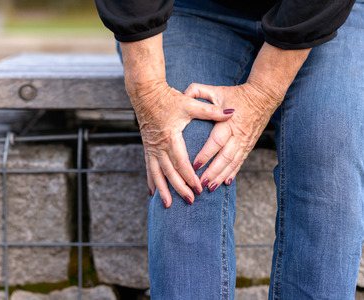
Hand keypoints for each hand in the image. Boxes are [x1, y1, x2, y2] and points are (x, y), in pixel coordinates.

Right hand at [131, 81, 233, 207]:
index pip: (181, 162)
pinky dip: (151, 181)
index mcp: (170, 137)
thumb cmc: (169, 99)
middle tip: (191, 201)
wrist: (146, 94)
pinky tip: (152, 193)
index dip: (190, 177)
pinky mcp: (147, 148)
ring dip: (163, 190)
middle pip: (169, 172)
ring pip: (156, 174)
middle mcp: (159, 146)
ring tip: (167, 205)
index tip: (199, 188)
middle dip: (180, 188)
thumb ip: (210, 111)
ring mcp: (151, 148)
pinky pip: (149, 168)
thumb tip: (231, 113)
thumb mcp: (190, 104)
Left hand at [184, 82, 280, 190]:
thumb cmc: (235, 94)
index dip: (206, 154)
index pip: (216, 141)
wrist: (262, 96)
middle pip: (225, 157)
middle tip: (201, 183)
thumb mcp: (216, 90)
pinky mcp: (248, 146)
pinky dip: (233, 173)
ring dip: (221, 176)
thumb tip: (182, 95)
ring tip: (210, 187)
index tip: (194, 165)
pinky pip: (240, 162)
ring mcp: (245, 142)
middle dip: (213, 172)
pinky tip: (225, 183)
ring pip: (233, 163)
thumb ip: (197, 91)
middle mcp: (238, 134)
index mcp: (228, 121)